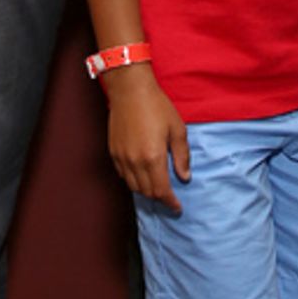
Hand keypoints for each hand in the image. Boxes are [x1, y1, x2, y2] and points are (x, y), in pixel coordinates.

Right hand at [104, 71, 189, 212]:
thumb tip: (184, 177)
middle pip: (147, 192)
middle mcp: (135, 162)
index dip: (170, 202)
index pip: (161, 191)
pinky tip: (141, 174)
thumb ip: (181, 156)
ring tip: (157, 187)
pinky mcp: (113, 152)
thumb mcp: (177, 129)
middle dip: (159, 198)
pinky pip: (123, 175)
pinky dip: (133, 180)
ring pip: (133, 186)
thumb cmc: (157, 106)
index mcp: (153, 157)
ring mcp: (122, 158)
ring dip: (146, 191)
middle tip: (170, 197)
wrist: (130, 90)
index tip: (177, 208)